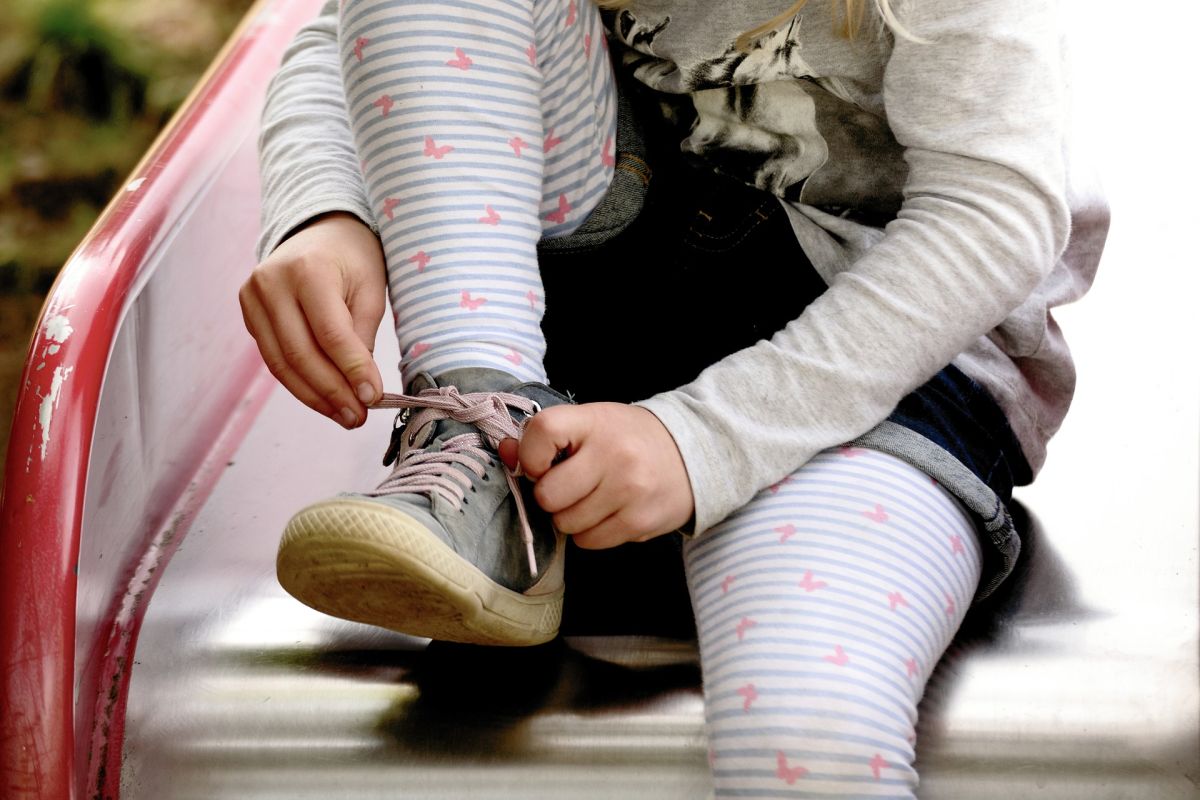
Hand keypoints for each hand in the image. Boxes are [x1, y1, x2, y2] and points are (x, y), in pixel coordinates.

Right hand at [239, 212, 386, 427]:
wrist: (321, 230)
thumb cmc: (354, 259)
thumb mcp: (371, 289)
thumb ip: (362, 337)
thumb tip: (362, 390)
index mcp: (308, 270)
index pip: (329, 333)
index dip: (351, 370)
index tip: (373, 399)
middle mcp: (271, 283)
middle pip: (299, 353)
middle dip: (331, 392)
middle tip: (357, 417)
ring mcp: (253, 298)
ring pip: (280, 363)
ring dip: (314, 396)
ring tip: (344, 416)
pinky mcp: (249, 314)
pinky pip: (273, 358)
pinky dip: (299, 383)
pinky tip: (324, 399)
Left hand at [500, 403, 694, 548]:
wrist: (692, 453)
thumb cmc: (628, 438)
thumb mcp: (590, 424)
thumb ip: (547, 437)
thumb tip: (505, 452)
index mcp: (595, 422)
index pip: (541, 433)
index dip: (530, 455)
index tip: (543, 462)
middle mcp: (613, 455)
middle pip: (548, 495)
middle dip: (551, 495)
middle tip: (571, 486)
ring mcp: (629, 491)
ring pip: (566, 524)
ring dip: (571, 517)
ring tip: (594, 498)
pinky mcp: (640, 522)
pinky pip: (589, 542)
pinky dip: (591, 533)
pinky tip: (609, 512)